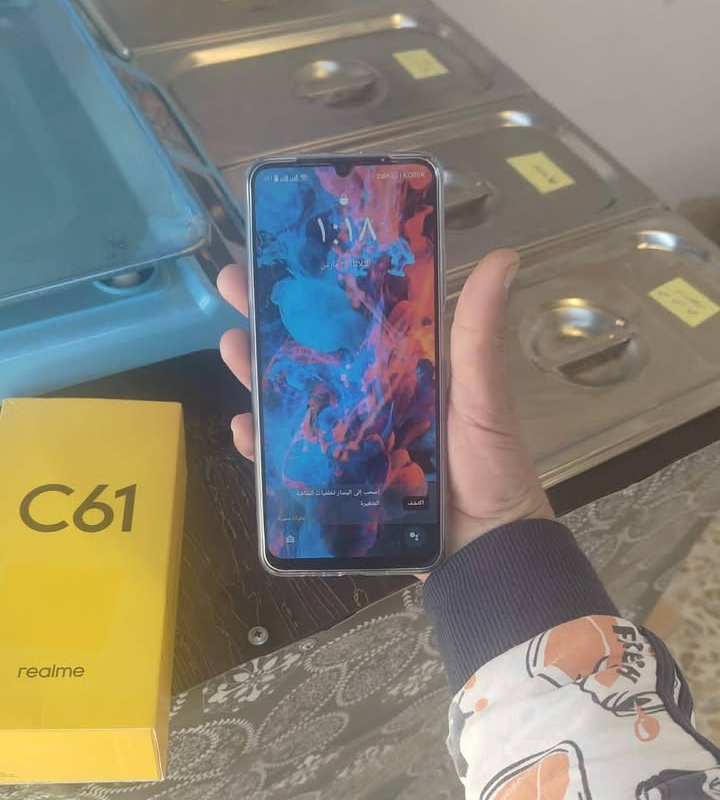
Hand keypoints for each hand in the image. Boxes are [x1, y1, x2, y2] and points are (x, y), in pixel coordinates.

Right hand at [217, 249, 552, 565]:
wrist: (485, 550)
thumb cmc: (488, 466)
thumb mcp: (483, 395)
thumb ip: (480, 333)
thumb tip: (504, 256)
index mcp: (403, 367)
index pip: (353, 314)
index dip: (317, 283)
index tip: (283, 250)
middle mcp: (370, 396)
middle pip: (312, 350)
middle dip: (269, 317)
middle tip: (232, 282)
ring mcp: (348, 439)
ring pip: (292, 397)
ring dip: (256, 371)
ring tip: (231, 345)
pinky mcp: (335, 481)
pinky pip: (289, 459)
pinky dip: (262, 445)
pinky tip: (244, 428)